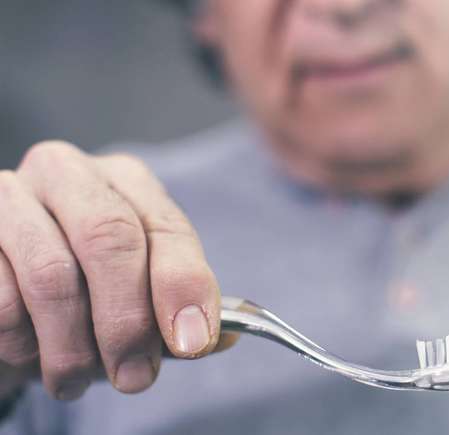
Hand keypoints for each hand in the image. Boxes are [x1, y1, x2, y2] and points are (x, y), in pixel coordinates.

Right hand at [0, 141, 230, 399]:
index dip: (183, 287)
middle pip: (110, 239)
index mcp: (126, 182)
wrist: (5, 291)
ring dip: (72, 346)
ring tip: (77, 378)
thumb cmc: (86, 292)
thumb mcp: (139, 294)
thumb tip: (216, 338)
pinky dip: (21, 342)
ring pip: (52, 275)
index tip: (192, 343)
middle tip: (134, 376)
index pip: (166, 229)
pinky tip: (29, 352)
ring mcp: (9, 195)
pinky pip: (0, 299)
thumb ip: (177, 311)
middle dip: (128, 320)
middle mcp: (68, 174)